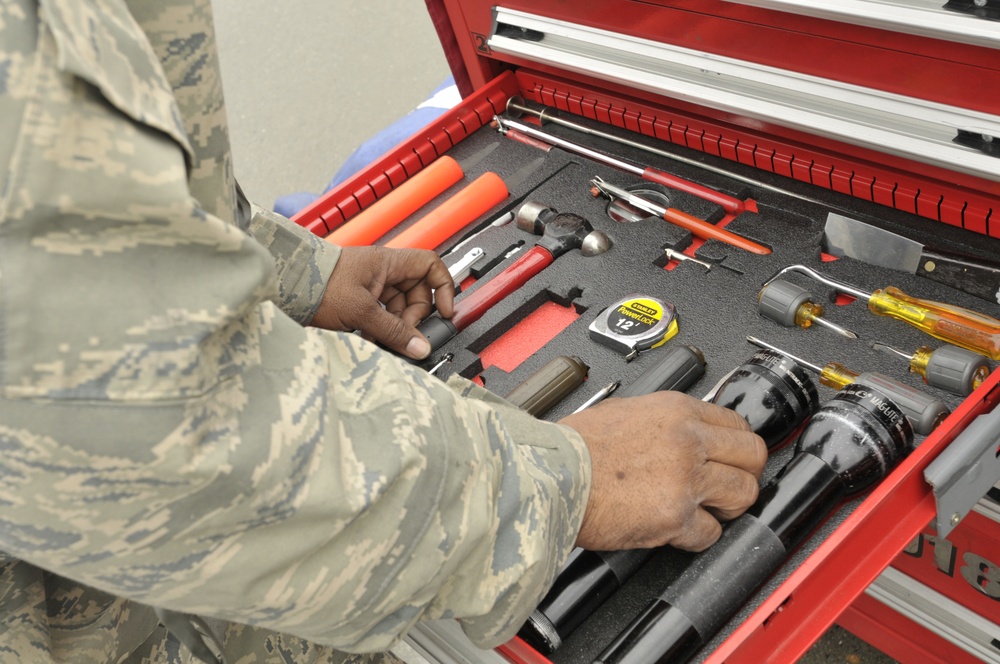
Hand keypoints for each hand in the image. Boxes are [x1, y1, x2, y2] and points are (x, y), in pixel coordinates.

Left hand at [310, 246, 454, 358]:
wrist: (286, 287)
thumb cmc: (318, 284)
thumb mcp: (362, 311)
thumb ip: (393, 331)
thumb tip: (420, 347)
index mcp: (388, 263)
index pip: (430, 265)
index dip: (443, 287)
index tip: (445, 310)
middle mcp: (382, 272)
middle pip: (416, 294)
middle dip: (413, 318)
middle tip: (404, 335)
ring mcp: (371, 286)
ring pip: (398, 308)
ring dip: (394, 327)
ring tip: (381, 339)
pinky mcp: (359, 300)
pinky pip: (382, 315)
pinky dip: (380, 329)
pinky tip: (370, 339)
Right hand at [559, 391, 765, 551]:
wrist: (551, 476)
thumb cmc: (572, 448)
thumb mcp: (622, 412)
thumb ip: (659, 421)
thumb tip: (676, 430)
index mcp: (675, 411)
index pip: (736, 423)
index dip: (737, 445)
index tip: (733, 456)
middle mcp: (687, 440)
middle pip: (752, 455)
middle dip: (744, 473)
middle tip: (729, 485)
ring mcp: (685, 479)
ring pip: (744, 494)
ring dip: (729, 506)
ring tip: (708, 510)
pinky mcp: (676, 516)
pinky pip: (710, 533)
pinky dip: (696, 536)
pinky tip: (676, 530)